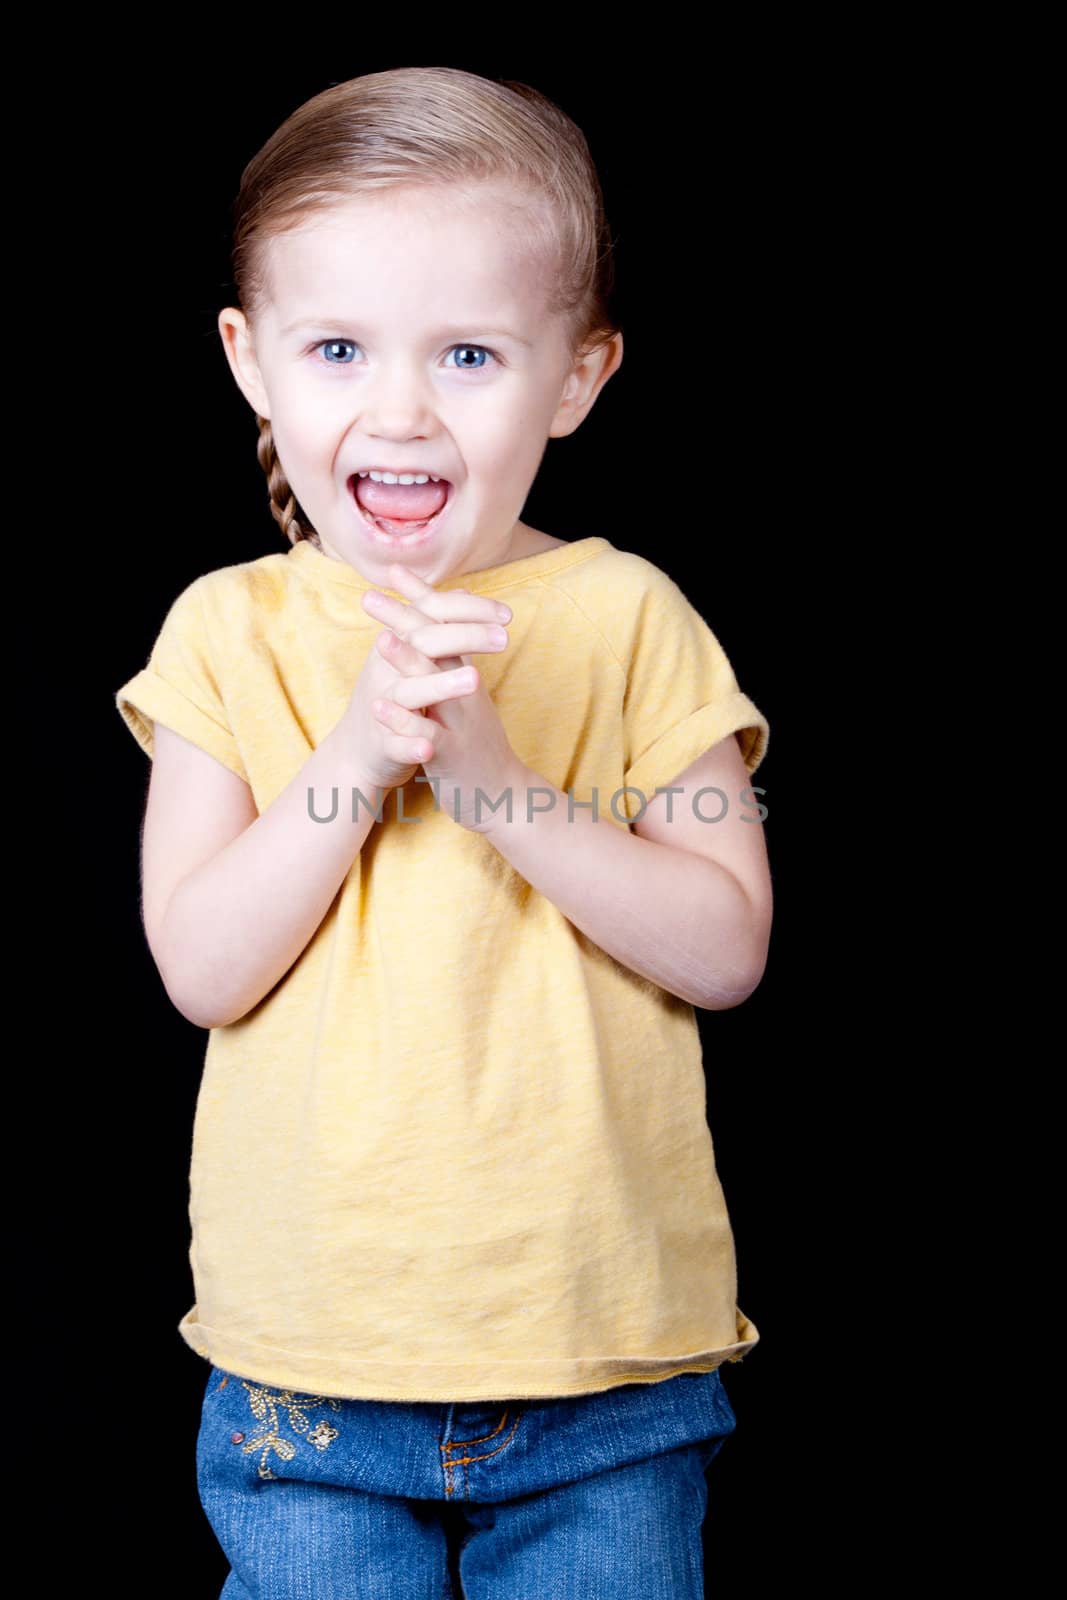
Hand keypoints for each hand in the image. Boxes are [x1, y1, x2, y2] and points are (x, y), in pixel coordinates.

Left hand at [362, 564, 524, 831]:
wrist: (504, 794)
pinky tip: (380, 708)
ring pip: (435, 686)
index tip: (393, 571)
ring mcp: (460, 721)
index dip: (421, 598)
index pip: (445, 626)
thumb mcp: (468, 695)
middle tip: (371, 595)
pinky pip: (427, 735)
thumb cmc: (477, 741)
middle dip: (404, 619)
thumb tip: (454, 623)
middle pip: (438, 645)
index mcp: (465, 674)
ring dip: (408, 662)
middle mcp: (465, 691)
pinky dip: (404, 722)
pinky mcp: (452, 755)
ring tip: (381, 641)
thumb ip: (457, 658)